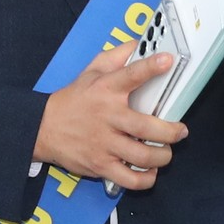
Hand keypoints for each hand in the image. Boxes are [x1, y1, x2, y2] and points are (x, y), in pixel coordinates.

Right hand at [34, 43, 183, 190]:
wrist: (42, 128)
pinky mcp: (100, 166)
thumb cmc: (72, 100)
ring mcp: (104, 144)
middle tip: (180, 131)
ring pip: (142, 157)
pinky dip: (146, 179)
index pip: (131, 75)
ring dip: (162, 157)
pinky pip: (129, 179)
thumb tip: (138, 44)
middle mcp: (107, 117)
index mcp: (105, 90)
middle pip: (146, 128)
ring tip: (166, 152)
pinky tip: (150, 172)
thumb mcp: (90, 72)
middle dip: (171, 132)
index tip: (168, 60)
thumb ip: (115, 57)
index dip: (151, 67)